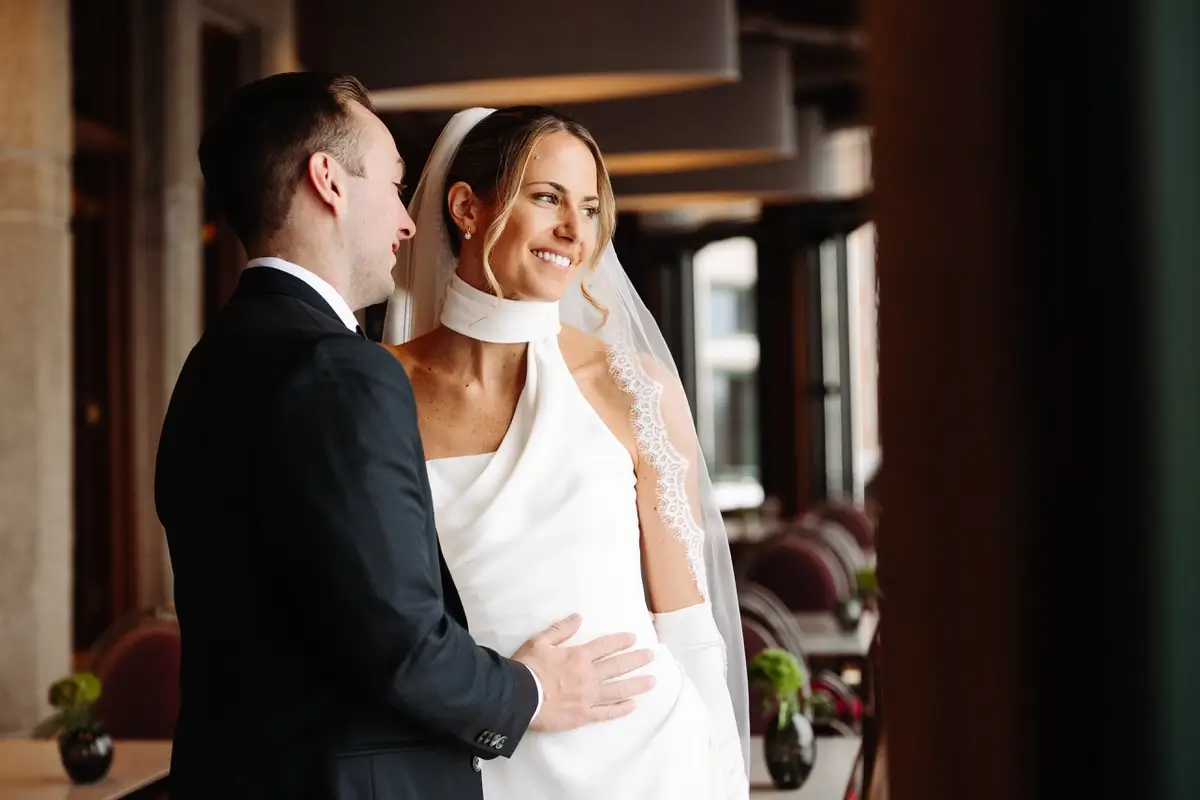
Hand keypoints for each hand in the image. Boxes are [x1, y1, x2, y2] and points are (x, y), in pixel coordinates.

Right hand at [512, 613, 655, 731]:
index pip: (605, 646)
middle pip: (618, 666)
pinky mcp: (583, 715)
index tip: (633, 638)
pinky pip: (606, 713)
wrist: (518, 698)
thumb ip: (560, 629)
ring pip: (618, 690)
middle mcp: (588, 676)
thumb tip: (578, 617)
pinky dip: (620, 709)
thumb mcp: (540, 641)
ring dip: (637, 684)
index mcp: (578, 656)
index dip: (620, 641)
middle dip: (636, 659)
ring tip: (652, 681)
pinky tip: (632, 705)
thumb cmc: (527, 668)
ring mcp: (588, 697)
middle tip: (651, 656)